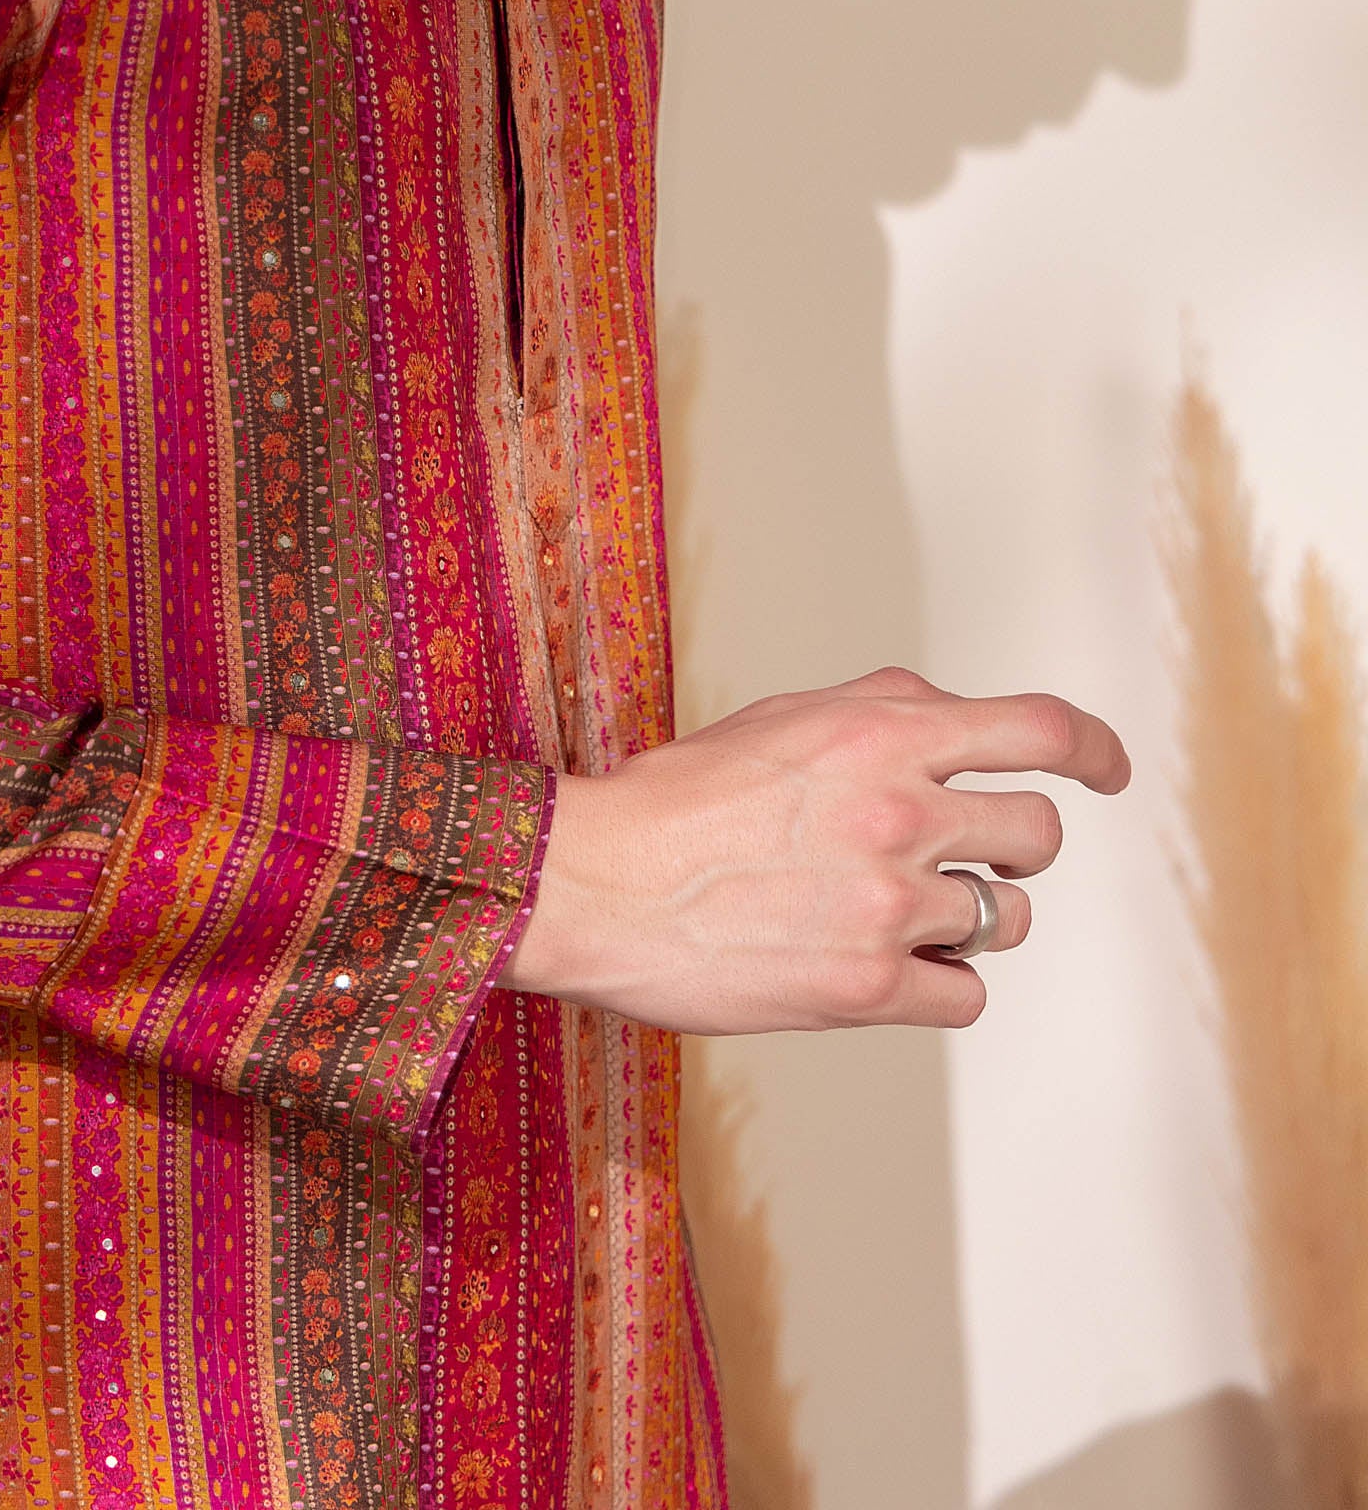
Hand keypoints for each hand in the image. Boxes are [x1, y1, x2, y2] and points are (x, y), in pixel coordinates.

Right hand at [497, 665, 1130, 1032]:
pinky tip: (886, 967)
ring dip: (972, 917)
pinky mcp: (871, 988)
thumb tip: (954, 718)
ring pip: (1006, 918)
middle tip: (971, 856)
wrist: (599, 885)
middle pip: (1038, 833)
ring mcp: (892, 905)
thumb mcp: (783, 719)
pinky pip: (966, 995)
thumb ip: (880, 711)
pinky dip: (940, 985)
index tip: (1107, 770)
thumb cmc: (677, 799)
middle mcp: (902, 812)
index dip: (1094, 750)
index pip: (1040, 729)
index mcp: (883, 733)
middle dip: (1015, 845)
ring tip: (901, 912)